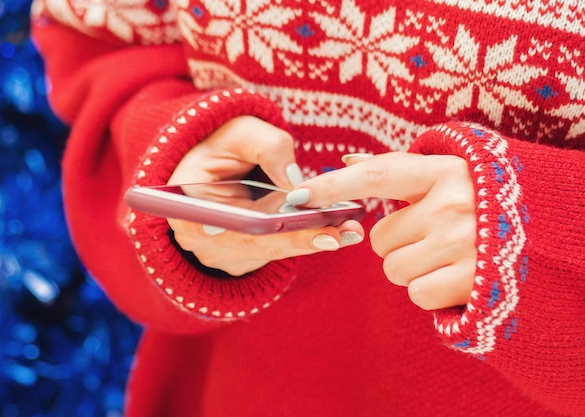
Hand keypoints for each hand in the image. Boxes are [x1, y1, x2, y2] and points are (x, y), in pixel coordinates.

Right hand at [167, 116, 363, 275]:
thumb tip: (296, 181)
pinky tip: (336, 231)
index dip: (226, 229)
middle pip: (245, 243)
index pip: (199, 220)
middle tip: (332, 234)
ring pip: (265, 251)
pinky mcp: (242, 255)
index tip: (259, 228)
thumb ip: (268, 147)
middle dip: (291, 239)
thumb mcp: (243, 131)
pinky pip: (274, 251)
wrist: (222, 162)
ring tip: (346, 232)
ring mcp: (219, 250)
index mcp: (184, 199)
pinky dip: (303, 240)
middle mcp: (198, 234)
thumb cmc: (226, 142)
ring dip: (306, 242)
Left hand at [286, 152, 476, 309]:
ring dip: (412, 268)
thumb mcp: (449, 176)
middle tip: (432, 237)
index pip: (377, 174)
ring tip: (447, 255)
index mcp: (444, 172)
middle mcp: (453, 204)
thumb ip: (398, 170)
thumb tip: (346, 162)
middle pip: (380, 239)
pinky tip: (455, 276)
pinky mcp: (472, 280)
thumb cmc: (484, 203)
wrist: (548, 235)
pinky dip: (429, 291)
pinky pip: (416, 294)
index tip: (299, 195)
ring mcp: (464, 243)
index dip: (334, 185)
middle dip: (398, 243)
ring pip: (394, 269)